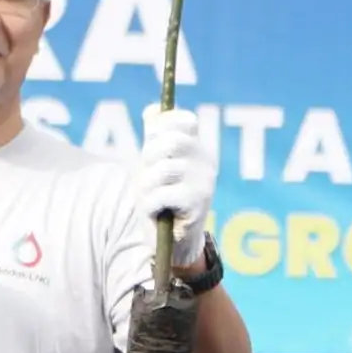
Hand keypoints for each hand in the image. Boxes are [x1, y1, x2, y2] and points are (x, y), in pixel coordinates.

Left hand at [131, 106, 217, 265]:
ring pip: (163, 170)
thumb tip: (152, 110)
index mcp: (197, 149)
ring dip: (146, 186)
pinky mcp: (197, 205)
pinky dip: (149, 205)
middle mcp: (205, 162)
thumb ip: (155, 138)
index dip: (163, 125)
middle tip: (146, 173)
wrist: (175, 242)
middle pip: (171, 142)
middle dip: (149, 156)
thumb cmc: (163, 199)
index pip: (186, 121)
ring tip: (149, 198)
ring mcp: (204, 183)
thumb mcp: (156, 166)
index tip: (151, 139)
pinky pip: (161, 195)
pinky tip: (155, 213)